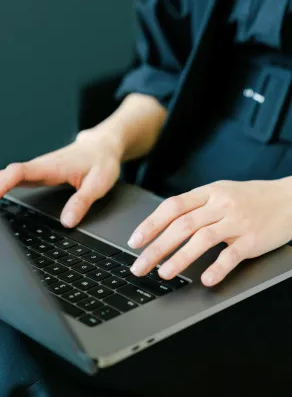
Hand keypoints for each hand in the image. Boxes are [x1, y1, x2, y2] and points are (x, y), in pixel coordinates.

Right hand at [0, 123, 122, 227]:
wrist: (103, 146)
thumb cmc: (102, 161)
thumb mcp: (98, 184)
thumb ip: (82, 202)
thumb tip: (67, 221)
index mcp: (52, 166)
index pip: (19, 172)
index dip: (2, 183)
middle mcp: (41, 166)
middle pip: (8, 174)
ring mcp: (39, 169)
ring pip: (11, 176)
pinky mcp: (40, 173)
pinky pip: (16, 178)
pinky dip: (5, 185)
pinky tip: (0, 195)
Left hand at [128, 178, 291, 285]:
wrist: (288, 199)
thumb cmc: (251, 198)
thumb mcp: (222, 192)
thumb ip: (197, 205)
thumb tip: (166, 222)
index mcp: (209, 193)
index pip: (173, 207)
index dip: (151, 224)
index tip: (135, 241)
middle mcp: (220, 205)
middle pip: (182, 225)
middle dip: (157, 247)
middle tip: (140, 265)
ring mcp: (237, 221)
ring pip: (203, 239)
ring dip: (180, 258)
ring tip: (164, 273)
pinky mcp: (253, 239)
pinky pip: (232, 254)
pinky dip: (217, 268)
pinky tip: (205, 279)